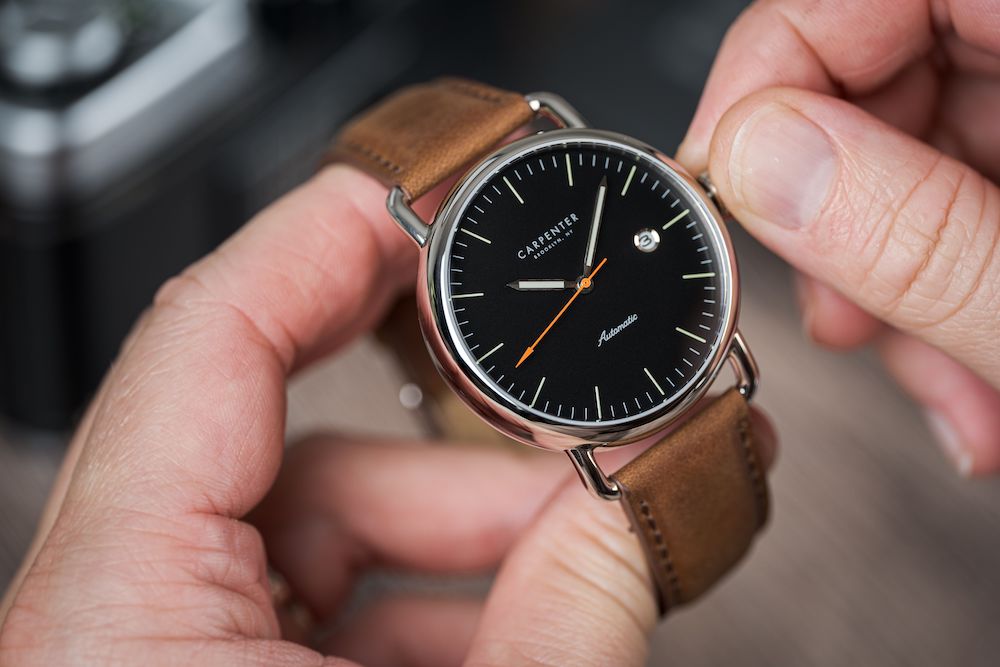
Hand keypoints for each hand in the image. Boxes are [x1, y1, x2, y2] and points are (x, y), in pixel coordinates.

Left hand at [0, 165, 774, 665]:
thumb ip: (557, 629)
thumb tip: (627, 514)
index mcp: (111, 620)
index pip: (208, 347)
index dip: (319, 247)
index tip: (414, 207)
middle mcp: (108, 631)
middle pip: (297, 451)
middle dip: (462, 449)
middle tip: (585, 443)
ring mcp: (159, 665)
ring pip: (323, 535)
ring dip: (466, 536)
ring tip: (589, 551)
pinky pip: (325, 607)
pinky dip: (434, 603)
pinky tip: (534, 617)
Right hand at [678, 0, 999, 474]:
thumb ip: (916, 235)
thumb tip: (758, 164)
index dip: (774, 62)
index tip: (720, 170)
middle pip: (882, 77)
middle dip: (835, 217)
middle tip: (834, 309)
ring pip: (914, 161)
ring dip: (894, 290)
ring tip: (939, 385)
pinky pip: (961, 212)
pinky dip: (943, 304)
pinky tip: (972, 383)